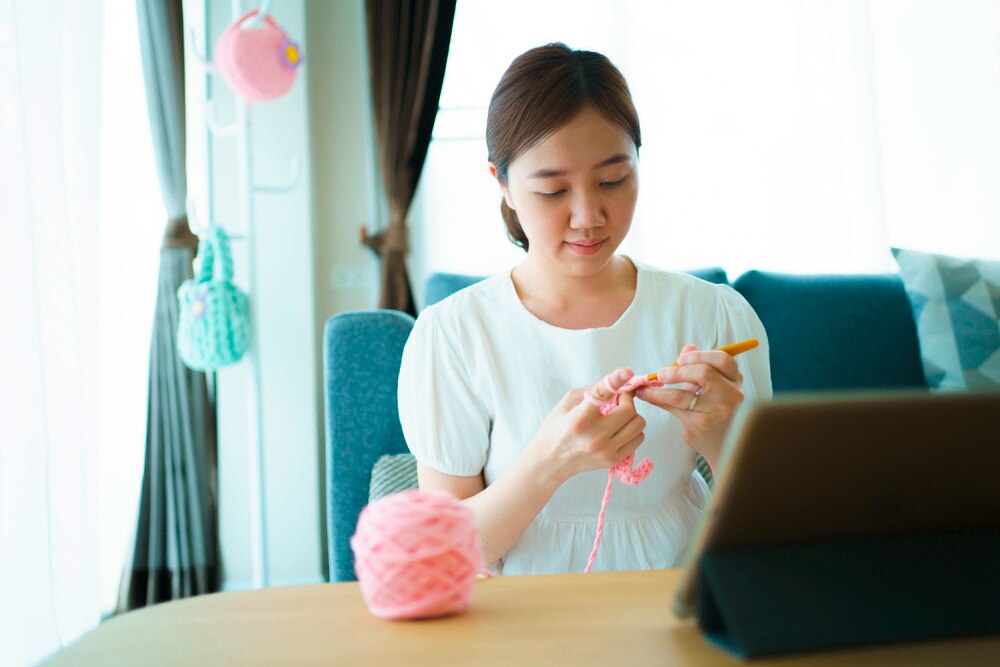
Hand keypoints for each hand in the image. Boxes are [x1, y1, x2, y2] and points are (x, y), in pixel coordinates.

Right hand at [528, 368, 647, 482]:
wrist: (551, 461)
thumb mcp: (566, 403)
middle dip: (626, 400)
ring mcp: (605, 451)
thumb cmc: (556, 428)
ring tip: (617, 416)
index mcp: (579, 419)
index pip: (602, 395)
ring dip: (631, 415)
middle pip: (628, 410)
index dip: (616, 381)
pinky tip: (619, 430)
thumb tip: (617, 381)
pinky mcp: (613, 460)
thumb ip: (592, 390)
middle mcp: (594, 436)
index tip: (627, 372)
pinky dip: (632, 430)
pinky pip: (639, 438)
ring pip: (638, 424)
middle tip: (617, 400)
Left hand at [635, 344, 744, 470]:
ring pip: (681, 395)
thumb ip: (704, 366)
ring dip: (657, 389)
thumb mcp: (716, 388)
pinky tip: (647, 397)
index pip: (723, 360)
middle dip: (676, 371)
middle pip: (703, 373)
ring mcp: (716, 412)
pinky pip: (673, 409)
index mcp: (735, 382)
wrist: (726, 447)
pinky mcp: (700, 425)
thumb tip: (688, 347)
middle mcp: (730, 396)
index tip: (681, 358)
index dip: (700, 355)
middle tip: (661, 374)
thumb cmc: (718, 412)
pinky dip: (656, 400)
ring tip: (644, 388)